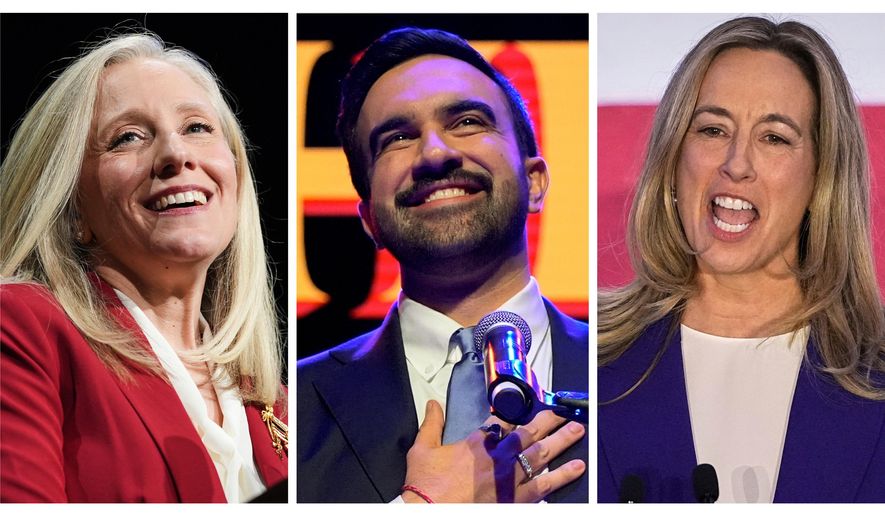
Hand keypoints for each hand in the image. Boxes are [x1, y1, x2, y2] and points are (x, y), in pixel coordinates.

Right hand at [401, 400, 585, 502]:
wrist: (429, 512)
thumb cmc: (425, 485)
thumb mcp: (422, 449)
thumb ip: (431, 424)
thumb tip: (433, 404)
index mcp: (477, 444)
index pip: (502, 423)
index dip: (517, 416)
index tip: (529, 409)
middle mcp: (497, 457)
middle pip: (529, 434)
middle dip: (548, 422)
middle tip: (564, 413)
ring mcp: (509, 479)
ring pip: (542, 456)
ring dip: (562, 441)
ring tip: (577, 431)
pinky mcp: (516, 500)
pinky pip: (545, 486)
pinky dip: (562, 476)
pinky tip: (576, 467)